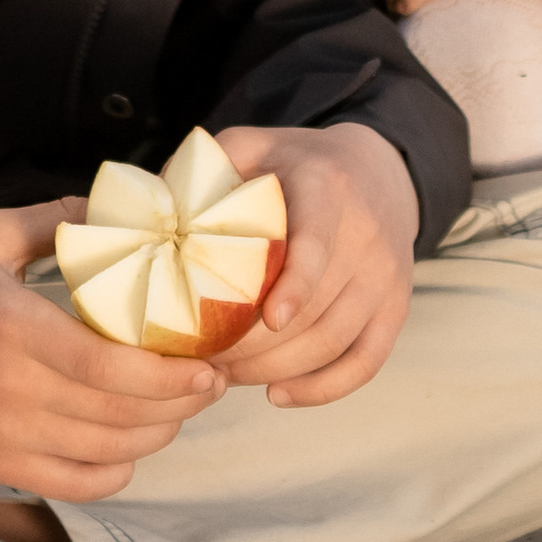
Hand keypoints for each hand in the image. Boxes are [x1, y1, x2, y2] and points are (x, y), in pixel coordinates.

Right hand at [0, 202, 224, 498]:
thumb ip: (57, 219)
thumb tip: (124, 210)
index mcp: (14, 327)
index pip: (105, 365)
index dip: (166, 375)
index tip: (208, 364)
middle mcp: (11, 389)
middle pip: (118, 413)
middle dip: (181, 404)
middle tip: (211, 382)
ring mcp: (4, 435)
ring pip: (107, 452)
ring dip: (158, 435)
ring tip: (181, 408)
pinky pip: (77, 483)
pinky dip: (117, 471)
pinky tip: (132, 446)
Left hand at [211, 122, 417, 406]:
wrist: (379, 170)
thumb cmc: (296, 163)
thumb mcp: (253, 146)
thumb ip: (206, 170)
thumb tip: (145, 218)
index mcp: (327, 189)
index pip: (316, 246)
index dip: (294, 287)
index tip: (265, 320)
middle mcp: (367, 235)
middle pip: (315, 309)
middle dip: (254, 346)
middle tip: (204, 358)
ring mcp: (387, 276)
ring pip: (334, 341)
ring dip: (276, 369)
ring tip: (227, 375)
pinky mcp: (396, 307)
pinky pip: (366, 362)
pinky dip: (323, 388)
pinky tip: (279, 395)